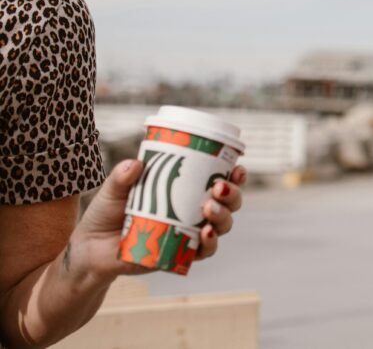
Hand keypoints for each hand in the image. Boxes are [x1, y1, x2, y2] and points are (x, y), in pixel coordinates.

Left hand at [67, 160, 247, 285]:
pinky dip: (210, 243)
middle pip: (229, 203)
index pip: (218, 181)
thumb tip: (135, 163)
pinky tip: (206, 234)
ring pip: (222, 225)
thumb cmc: (105, 215)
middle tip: (219, 188)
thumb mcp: (113, 191)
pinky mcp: (180, 254)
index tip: (237, 168)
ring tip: (209, 209)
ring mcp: (189, 234)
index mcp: (185, 192)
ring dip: (223, 216)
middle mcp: (193, 212)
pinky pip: (204, 251)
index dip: (235, 176)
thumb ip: (121, 177)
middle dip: (233, 195)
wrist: (90, 251)